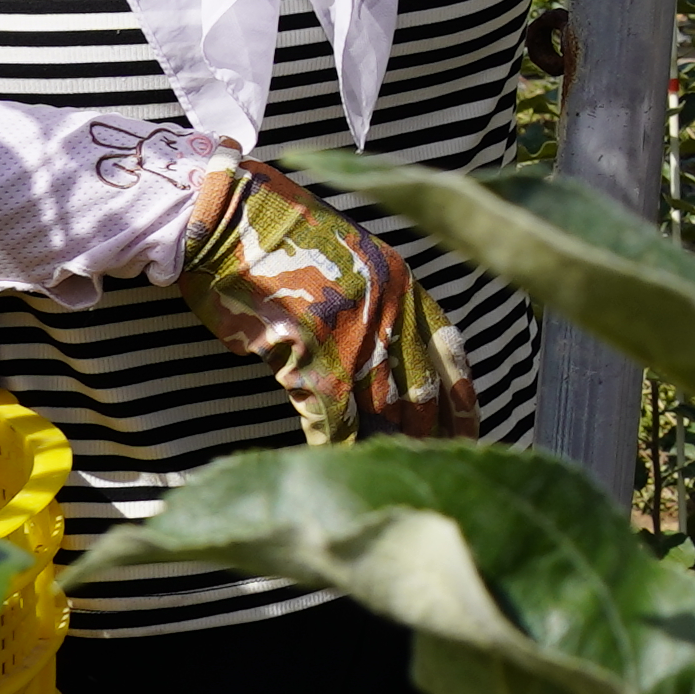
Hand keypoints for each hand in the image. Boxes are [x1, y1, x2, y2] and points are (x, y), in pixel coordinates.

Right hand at [173, 155, 477, 442]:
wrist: (227, 217)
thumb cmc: (280, 239)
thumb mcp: (353, 261)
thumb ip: (382, 303)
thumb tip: (393, 354)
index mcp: (404, 285)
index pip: (449, 353)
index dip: (460, 399)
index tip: (467, 432)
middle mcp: (388, 311)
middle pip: (421, 391)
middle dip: (427, 434)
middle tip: (430, 467)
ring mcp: (351, 335)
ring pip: (383, 412)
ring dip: (385, 448)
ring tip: (387, 476)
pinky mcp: (309, 356)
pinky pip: (334, 420)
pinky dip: (337, 447)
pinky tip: (336, 463)